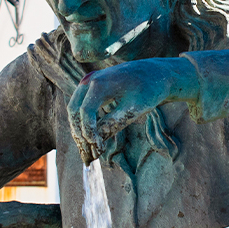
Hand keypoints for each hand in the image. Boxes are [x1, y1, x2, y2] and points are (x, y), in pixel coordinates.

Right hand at [68, 58, 197, 162]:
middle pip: (74, 109)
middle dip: (79, 133)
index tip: (97, 148)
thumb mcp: (134, 109)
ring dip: (79, 129)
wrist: (155, 72)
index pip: (85, 111)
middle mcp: (90, 79)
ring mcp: (89, 81)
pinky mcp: (91, 86)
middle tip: (88, 155)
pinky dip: (84, 122)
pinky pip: (81, 105)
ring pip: (74, 108)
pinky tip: (91, 139)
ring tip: (88, 151)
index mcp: (101, 83)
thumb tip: (96, 143)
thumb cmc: (148, 90)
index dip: (88, 132)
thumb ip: (113, 124)